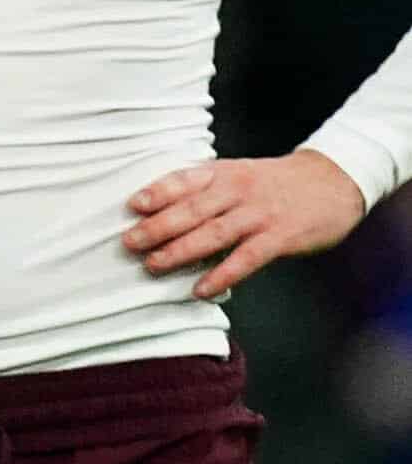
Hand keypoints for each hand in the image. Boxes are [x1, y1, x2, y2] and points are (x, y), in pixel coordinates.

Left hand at [126, 148, 366, 300]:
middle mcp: (238, 191)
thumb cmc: (274, 183)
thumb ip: (204, 189)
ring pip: (213, 233)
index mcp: (224, 173)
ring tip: (153, 266)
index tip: (132, 205)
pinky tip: (201, 290)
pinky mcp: (280, 237)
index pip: (185, 180)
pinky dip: (222, 275)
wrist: (335, 180)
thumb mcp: (238, 173)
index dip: (158, 192)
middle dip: (157, 227)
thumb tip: (156, 212)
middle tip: (128, 244)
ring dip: (181, 251)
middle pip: (192, 210)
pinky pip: (246, 259)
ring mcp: (259, 214)